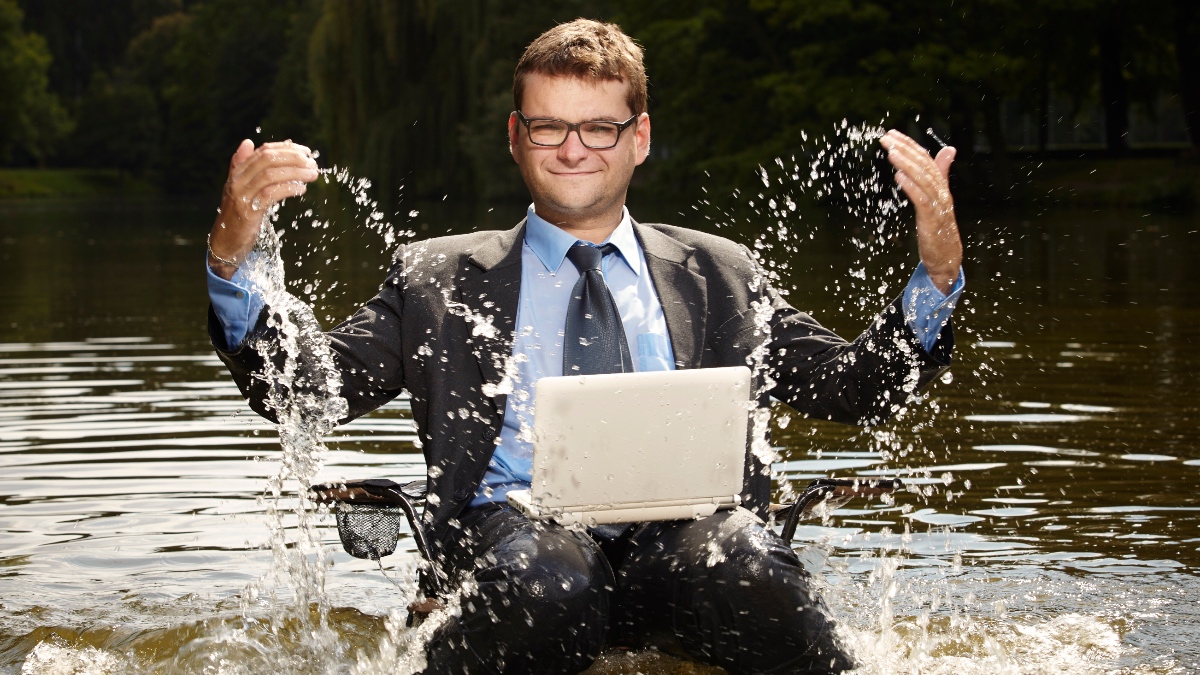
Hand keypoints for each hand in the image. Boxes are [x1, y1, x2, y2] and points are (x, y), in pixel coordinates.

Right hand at [208, 139, 319, 279]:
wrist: (226, 241)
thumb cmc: (237, 214)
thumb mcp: (240, 187)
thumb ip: (244, 165)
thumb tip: (248, 142)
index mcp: (238, 172)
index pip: (263, 151)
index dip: (286, 149)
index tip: (306, 152)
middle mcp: (238, 180)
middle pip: (267, 159)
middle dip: (293, 158)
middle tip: (312, 162)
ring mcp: (242, 195)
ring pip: (270, 175)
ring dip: (295, 172)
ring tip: (312, 174)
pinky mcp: (248, 211)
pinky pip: (271, 194)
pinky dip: (288, 189)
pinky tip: (301, 189)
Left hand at [880, 130, 961, 293]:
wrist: (947, 257)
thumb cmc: (940, 228)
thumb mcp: (938, 199)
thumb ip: (941, 175)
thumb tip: (948, 149)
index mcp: (941, 186)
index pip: (925, 159)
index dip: (909, 145)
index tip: (892, 134)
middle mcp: (942, 192)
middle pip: (924, 166)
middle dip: (905, 149)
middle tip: (886, 138)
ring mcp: (938, 206)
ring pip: (923, 180)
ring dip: (906, 164)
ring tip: (891, 152)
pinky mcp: (932, 220)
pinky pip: (922, 201)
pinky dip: (911, 187)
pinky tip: (899, 177)